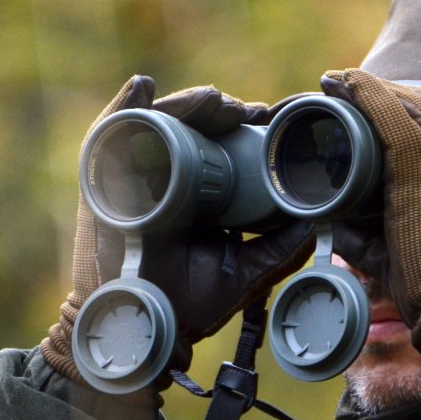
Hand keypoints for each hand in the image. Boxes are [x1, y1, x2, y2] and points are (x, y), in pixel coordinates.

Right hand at [42, 76, 313, 386]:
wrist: (145, 330)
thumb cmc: (185, 305)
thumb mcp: (244, 274)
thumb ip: (280, 251)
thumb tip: (317, 224)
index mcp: (197, 196)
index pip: (219, 148)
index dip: (243, 129)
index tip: (270, 119)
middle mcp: (165, 181)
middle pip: (190, 129)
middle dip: (219, 113)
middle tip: (246, 111)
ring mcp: (134, 180)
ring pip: (158, 125)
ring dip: (185, 105)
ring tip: (213, 101)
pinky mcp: (103, 185)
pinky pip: (109, 136)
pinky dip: (124, 107)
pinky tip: (143, 89)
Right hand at [322, 69, 420, 373]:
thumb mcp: (373, 257)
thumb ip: (348, 232)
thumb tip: (328, 217)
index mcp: (418, 179)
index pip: (392, 114)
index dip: (364, 91)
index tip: (338, 80)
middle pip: (418, 102)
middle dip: (383, 90)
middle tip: (352, 90)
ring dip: (411, 95)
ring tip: (384, 98)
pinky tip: (420, 113)